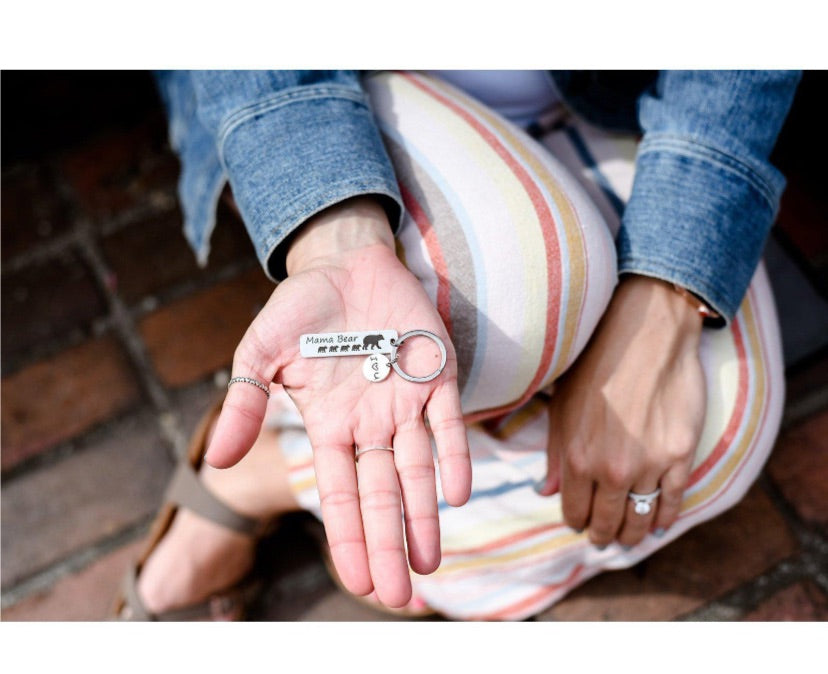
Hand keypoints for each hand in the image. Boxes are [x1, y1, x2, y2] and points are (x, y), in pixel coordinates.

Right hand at [204, 197, 470, 606]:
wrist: (345, 263)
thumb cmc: (301, 309)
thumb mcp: (259, 354)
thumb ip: (244, 405)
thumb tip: (220, 462)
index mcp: (330, 426)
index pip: (340, 495)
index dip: (350, 539)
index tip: (360, 584)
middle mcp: (370, 424)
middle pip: (381, 496)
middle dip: (389, 545)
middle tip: (399, 595)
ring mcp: (405, 402)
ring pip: (416, 471)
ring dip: (423, 516)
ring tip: (429, 564)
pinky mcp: (436, 375)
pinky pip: (447, 424)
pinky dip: (452, 456)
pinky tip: (457, 493)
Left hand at [541, 275, 705, 546]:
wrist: (644, 332)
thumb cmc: (594, 364)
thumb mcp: (561, 407)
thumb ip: (556, 455)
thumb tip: (546, 492)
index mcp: (577, 458)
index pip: (574, 511)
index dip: (576, 522)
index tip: (579, 523)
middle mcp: (612, 468)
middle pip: (607, 522)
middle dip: (603, 535)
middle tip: (604, 538)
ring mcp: (650, 464)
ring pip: (641, 519)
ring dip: (633, 534)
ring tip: (629, 537)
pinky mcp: (681, 455)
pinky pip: (674, 501)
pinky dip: (666, 518)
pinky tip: (660, 524)